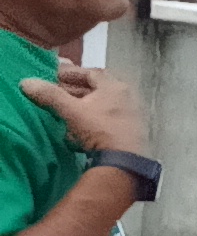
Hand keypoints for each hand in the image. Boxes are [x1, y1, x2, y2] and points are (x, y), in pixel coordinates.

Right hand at [22, 64, 146, 155]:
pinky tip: (77, 131)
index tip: (53, 76)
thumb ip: (50, 96)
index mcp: (115, 87)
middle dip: (74, 90)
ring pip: (101, 106)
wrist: (124, 161)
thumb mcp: (71, 111)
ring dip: (82, 106)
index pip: (91, 73)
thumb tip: (26, 82)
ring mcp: (131, 115)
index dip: (71, 73)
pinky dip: (90, 121)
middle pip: (97, 89)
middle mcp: (127, 97)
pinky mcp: (130, 132)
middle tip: (55, 92)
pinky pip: (106, 121)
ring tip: (63, 110)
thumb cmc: (99, 130)